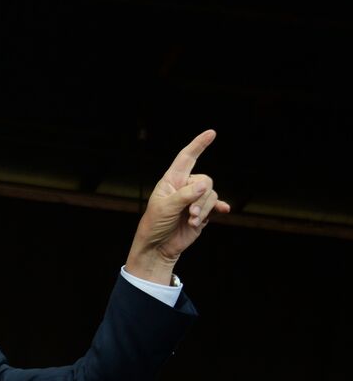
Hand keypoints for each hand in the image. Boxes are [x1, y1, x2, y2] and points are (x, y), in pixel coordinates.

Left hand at [125, 130, 230, 282]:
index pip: (186, 158)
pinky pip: (216, 205)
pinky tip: (224, 210)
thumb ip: (185, 195)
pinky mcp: (202, 212)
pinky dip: (218, 208)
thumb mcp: (165, 208)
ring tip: (191, 221)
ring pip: (211, 195)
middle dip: (201, 198)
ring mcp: (194, 199)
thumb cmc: (155, 225)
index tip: (211, 133)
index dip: (198, 145)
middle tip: (190, 214)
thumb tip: (205, 185)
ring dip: (204, 209)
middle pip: (205, 180)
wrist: (159, 247)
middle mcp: (184, 187)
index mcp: (171, 181)